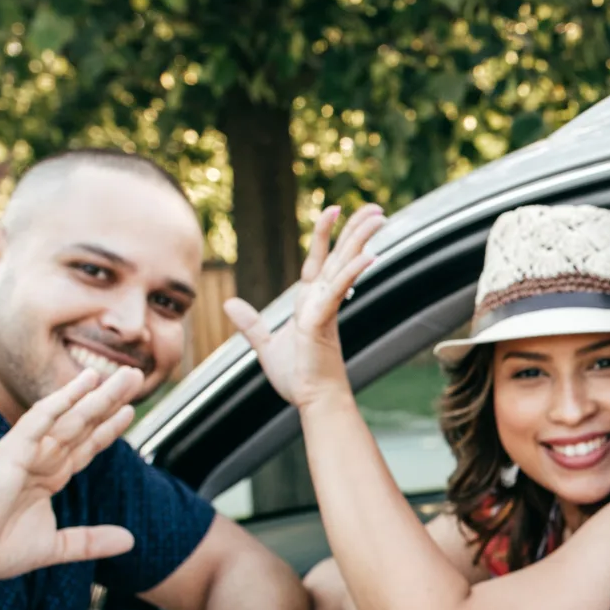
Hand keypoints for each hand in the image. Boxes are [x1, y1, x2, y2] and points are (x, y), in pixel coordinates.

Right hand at [0, 366, 142, 580]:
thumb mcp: (54, 546)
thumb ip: (90, 541)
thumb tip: (130, 541)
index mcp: (47, 478)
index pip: (84, 447)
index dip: (108, 429)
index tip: (129, 411)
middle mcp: (39, 460)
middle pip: (83, 425)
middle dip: (110, 402)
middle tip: (134, 377)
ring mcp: (25, 452)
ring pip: (70, 418)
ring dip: (98, 395)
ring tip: (125, 375)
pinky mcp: (10, 451)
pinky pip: (40, 420)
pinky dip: (62, 401)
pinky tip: (84, 383)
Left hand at [223, 203, 386, 409]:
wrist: (313, 400)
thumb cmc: (298, 378)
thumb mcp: (266, 346)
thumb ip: (251, 324)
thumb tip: (229, 304)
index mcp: (311, 301)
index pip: (320, 259)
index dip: (326, 234)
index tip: (336, 211)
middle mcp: (323, 299)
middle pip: (341, 254)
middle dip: (357, 229)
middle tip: (378, 208)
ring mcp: (326, 307)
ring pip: (345, 264)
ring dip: (361, 240)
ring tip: (380, 217)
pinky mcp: (323, 320)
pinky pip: (338, 290)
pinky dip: (352, 272)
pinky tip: (368, 256)